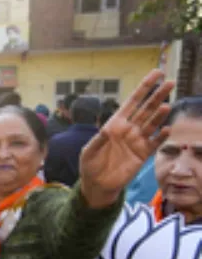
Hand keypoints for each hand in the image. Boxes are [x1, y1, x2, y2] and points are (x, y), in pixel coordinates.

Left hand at [79, 69, 173, 207]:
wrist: (97, 184)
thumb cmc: (90, 165)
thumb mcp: (89, 152)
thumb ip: (97, 141)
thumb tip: (106, 130)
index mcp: (115, 124)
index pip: (132, 102)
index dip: (144, 88)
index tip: (156, 73)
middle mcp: (129, 129)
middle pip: (146, 109)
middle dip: (157, 96)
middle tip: (170, 82)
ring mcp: (137, 141)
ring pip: (152, 124)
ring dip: (160, 115)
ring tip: (166, 105)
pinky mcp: (143, 155)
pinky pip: (155, 143)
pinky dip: (161, 137)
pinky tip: (166, 129)